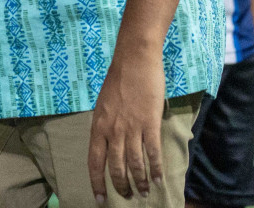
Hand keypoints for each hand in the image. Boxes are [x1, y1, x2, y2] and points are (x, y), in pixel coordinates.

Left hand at [87, 37, 164, 201]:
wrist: (134, 60)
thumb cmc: (118, 79)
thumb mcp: (103, 105)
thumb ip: (105, 126)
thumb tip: (109, 144)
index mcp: (98, 126)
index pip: (94, 162)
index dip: (97, 183)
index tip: (100, 199)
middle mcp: (112, 131)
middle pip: (116, 168)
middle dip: (122, 186)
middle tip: (128, 196)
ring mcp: (131, 128)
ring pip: (135, 164)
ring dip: (141, 181)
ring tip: (145, 192)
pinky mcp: (149, 123)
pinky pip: (152, 153)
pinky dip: (156, 169)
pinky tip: (159, 179)